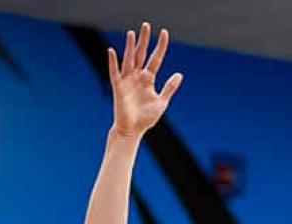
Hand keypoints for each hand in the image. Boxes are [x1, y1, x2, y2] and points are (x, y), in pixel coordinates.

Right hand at [107, 23, 181, 137]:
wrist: (132, 130)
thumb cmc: (146, 118)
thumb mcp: (161, 102)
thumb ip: (169, 88)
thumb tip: (179, 74)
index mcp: (148, 79)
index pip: (155, 59)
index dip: (160, 46)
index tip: (164, 33)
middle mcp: (137, 77)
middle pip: (141, 54)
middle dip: (144, 40)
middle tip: (146, 25)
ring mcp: (127, 81)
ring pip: (129, 59)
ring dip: (130, 47)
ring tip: (132, 33)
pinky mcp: (118, 88)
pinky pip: (115, 72)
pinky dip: (113, 62)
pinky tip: (112, 51)